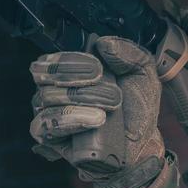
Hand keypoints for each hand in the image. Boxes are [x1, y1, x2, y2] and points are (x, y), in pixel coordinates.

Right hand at [29, 36, 166, 187]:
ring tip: (109, 106)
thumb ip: (128, 53)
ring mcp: (50, 114)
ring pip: (46, 99)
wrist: (143, 145)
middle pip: (45, 77)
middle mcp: (55, 91)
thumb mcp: (141, 73)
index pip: (52, 59)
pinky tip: (94, 120)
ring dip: (79, 99)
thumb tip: (104, 43)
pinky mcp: (51, 139)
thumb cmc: (136, 108)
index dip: (69, 60)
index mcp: (72, 72)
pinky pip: (44, 127)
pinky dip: (70, 120)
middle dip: (74, 77)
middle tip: (102, 82)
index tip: (97, 67)